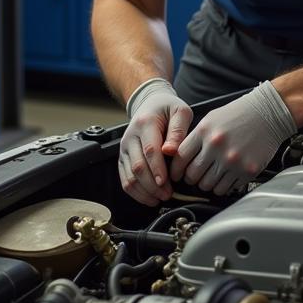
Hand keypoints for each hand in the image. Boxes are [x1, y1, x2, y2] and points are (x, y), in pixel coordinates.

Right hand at [118, 78, 192, 205]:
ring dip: (144, 191)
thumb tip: (171, 151)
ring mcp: (124, 149)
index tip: (166, 182)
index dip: (157, 169)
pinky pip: (124, 179)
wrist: (150, 103)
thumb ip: (178, 130)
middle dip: (152, 185)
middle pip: (138, 167)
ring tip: (160, 198)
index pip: (150, 150)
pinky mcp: (122, 158)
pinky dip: (135, 192)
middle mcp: (131, 137)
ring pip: (129, 176)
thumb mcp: (180, 112)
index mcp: (145, 123)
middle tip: (168, 194)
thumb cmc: (168, 109)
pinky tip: (149, 198)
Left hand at [166, 82, 296, 195]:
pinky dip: (223, 186)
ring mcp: (232, 161)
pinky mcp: (247, 170)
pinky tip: (227, 177)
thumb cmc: (240, 114)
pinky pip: (226, 188)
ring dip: (207, 184)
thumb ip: (196, 138)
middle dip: (191, 179)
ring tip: (212, 176)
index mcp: (205, 132)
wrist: (268, 113)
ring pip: (208, 186)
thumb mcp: (211, 119)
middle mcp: (217, 147)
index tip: (177, 174)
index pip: (181, 158)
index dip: (176, 170)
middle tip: (196, 177)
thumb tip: (181, 159)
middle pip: (193, 176)